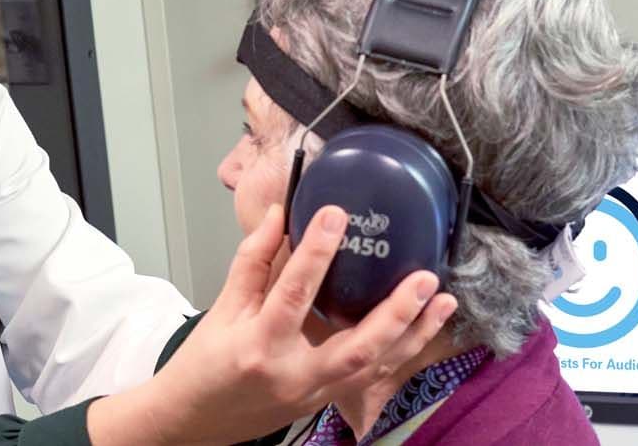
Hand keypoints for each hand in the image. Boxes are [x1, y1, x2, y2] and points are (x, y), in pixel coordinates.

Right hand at [90, 205, 455, 445]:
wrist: (194, 422)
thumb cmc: (204, 365)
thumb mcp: (221, 309)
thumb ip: (252, 262)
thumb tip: (278, 215)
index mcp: (259, 345)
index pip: (293, 295)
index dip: (315, 253)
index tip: (336, 215)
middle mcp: (293, 375)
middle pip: (356, 348)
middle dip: (396, 313)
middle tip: (425, 278)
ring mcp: (314, 394)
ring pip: (375, 368)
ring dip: (414, 335)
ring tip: (443, 301)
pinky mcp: (325, 402)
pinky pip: (372, 377)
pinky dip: (400, 352)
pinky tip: (422, 327)